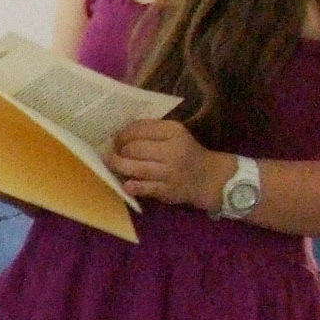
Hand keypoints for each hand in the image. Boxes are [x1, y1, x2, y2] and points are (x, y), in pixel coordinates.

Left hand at [105, 119, 225, 210]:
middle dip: (118, 151)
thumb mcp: (173, 134)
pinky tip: (125, 185)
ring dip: (118, 166)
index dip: (121, 134)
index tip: (116, 139)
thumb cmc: (184, 152)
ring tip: (111, 165)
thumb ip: (150, 130)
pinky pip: (145, 188)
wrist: (208, 176)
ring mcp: (171, 171)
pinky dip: (133, 186)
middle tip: (112, 153)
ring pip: (136, 168)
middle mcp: (173, 150)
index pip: (139, 129)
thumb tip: (117, 132)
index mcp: (173, 131)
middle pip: (134, 149)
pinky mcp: (168, 189)